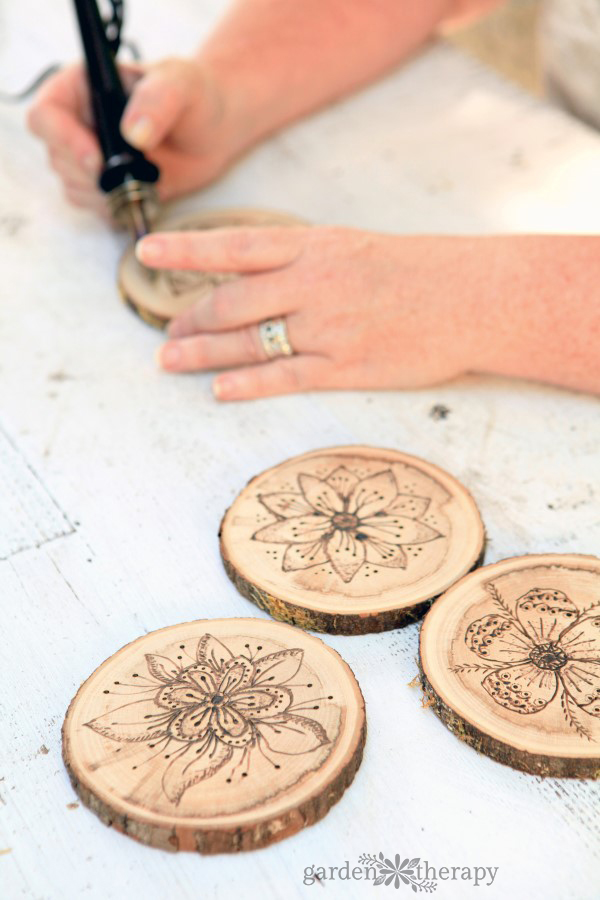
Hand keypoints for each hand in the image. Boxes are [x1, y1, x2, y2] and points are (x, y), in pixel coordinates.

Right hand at [27, 58, 244, 213]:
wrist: (211, 133)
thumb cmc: (194, 97)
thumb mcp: (181, 85)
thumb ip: (157, 101)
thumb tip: (134, 133)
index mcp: (82, 87)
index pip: (46, 114)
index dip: (64, 140)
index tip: (98, 159)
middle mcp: (76, 122)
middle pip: (57, 156)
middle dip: (92, 174)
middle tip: (133, 175)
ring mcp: (87, 155)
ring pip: (73, 185)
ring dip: (105, 193)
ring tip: (146, 180)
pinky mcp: (103, 184)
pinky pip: (92, 205)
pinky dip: (115, 207)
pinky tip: (142, 194)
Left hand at [136, 226, 482, 400]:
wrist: (473, 297)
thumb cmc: (414, 269)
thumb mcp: (352, 247)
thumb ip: (301, 260)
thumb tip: (250, 276)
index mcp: (315, 246)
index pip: (235, 246)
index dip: (186, 250)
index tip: (147, 252)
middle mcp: (315, 284)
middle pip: (232, 302)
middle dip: (190, 319)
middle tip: (166, 334)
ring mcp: (329, 328)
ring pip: (249, 342)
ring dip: (203, 353)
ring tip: (171, 361)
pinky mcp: (347, 367)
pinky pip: (285, 378)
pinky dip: (247, 384)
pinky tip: (219, 389)